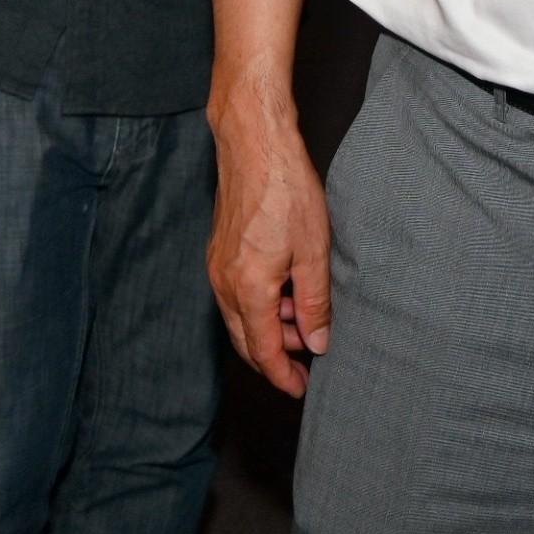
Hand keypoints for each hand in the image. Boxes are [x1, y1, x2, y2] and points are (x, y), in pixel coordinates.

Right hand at [208, 94, 335, 394]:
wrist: (255, 145)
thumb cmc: (286, 190)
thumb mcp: (314, 251)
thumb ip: (314, 302)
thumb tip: (316, 342)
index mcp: (249, 289)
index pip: (262, 351)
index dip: (282, 375)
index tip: (300, 388)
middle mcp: (225, 283)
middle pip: (245, 341)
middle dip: (274, 358)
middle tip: (305, 364)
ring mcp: (217, 267)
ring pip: (240, 318)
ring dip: (269, 330)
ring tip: (303, 322)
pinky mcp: (219, 252)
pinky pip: (236, 296)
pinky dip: (259, 307)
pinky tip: (285, 293)